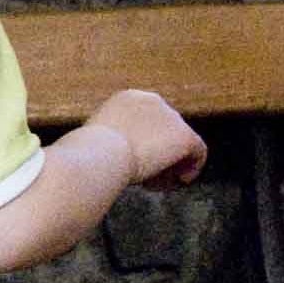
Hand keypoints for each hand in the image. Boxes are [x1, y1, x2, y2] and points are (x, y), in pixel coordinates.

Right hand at [88, 89, 207, 186]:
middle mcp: (151, 101)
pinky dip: (191, 167)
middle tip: (148, 177)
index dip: (142, 143)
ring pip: (179, 143)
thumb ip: (110, 143)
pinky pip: (197, 152)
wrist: (99, 156)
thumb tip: (113, 159)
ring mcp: (170, 117)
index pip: (145, 120)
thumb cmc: (86, 156)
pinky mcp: (184, 136)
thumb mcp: (93, 142)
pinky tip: (180, 181)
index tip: (132, 163)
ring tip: (156, 183)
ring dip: (170, 164)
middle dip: (158, 154)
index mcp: (127, 99)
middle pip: (165, 130)